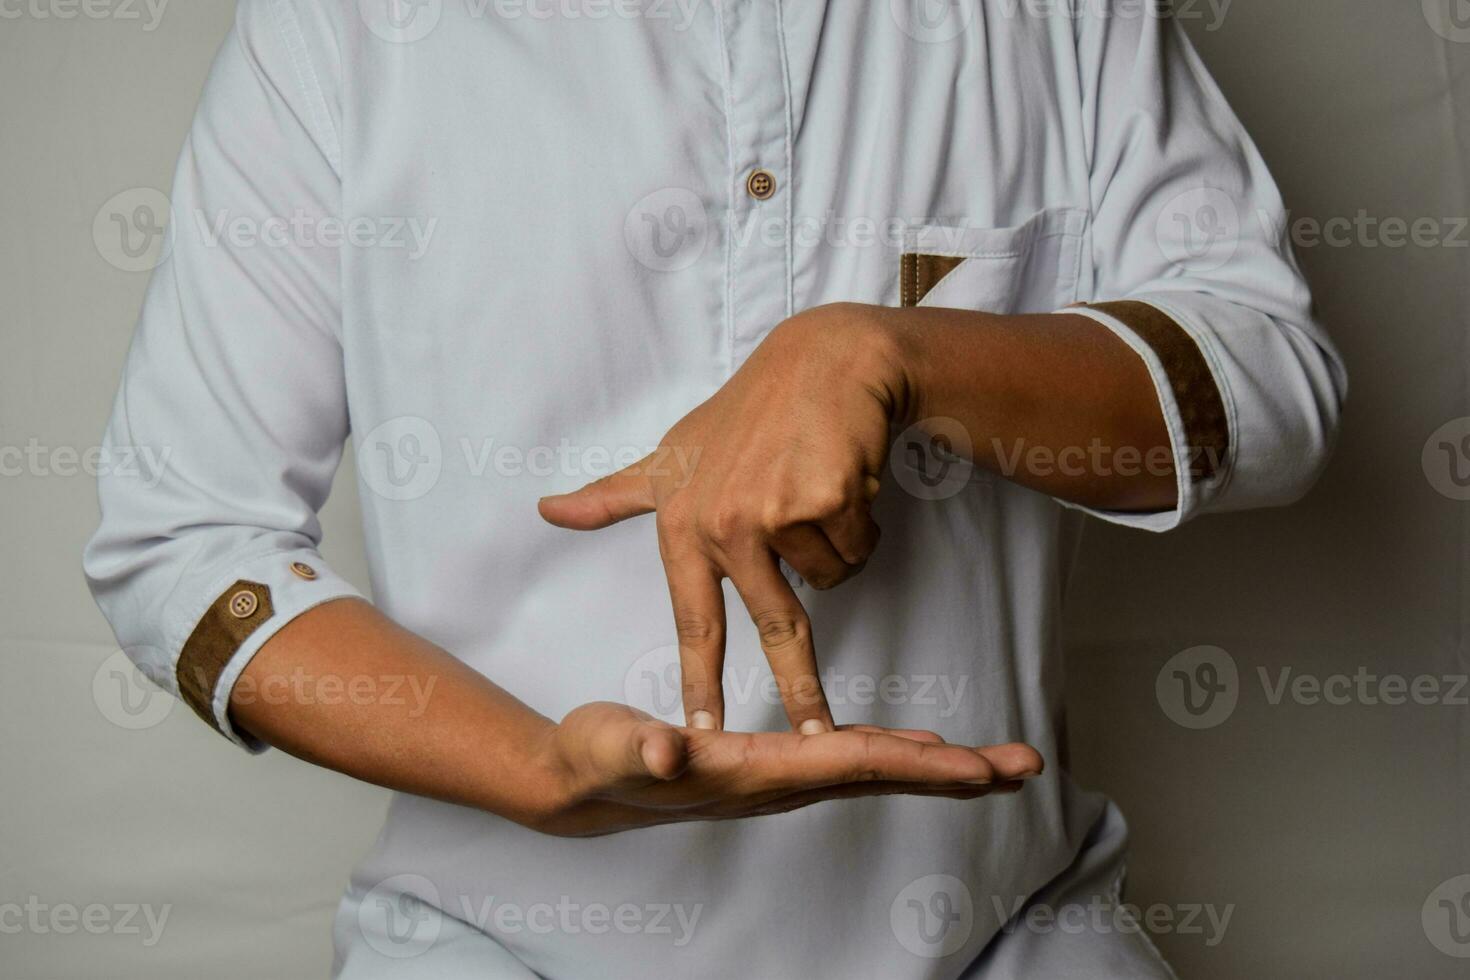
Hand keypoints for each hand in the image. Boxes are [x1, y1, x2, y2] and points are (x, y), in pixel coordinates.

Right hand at [532, 702, 1042, 836]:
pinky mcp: (771, 763)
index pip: (851, 766)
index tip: (980, 769)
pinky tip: (916, 751)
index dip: (919, 765)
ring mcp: (778, 777)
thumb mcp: (610, 745)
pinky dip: (894, 755)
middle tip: (1026, 765)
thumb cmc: (597, 760)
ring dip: (937, 767)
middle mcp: (779, 781)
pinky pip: (849, 760)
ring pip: (872, 769)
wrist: (579, 781)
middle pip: (881, 775)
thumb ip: (639, 747)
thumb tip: (671, 750)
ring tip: (994, 763)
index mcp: (755, 773)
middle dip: (956, 774)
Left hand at [539, 304, 905, 733]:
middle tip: (817, 733)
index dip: (701, 686)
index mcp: (685, 525)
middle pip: (776, 626)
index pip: (695, 623)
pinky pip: (858, 548)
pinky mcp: (827, 499)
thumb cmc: (746, 414)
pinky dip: (861, 522)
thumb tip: (547, 509)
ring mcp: (776, 511)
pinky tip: (844, 478)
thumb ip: (614, 496)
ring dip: (836, 546)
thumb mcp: (672, 454)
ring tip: (817, 490)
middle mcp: (726, 524)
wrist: (822, 363)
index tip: (701, 739)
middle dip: (804, 690)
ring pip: (830, 578)